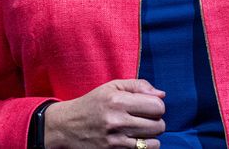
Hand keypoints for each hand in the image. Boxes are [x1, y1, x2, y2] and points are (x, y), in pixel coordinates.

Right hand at [45, 79, 165, 147]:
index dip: (157, 106)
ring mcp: (115, 141)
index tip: (148, 106)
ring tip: (139, 130)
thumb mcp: (112, 87)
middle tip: (143, 119)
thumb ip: (138, 86)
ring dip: (150, 136)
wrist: (66, 126)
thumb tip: (162, 95)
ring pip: (154, 142)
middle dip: (155, 121)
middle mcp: (117, 122)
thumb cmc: (92, 103)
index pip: (157, 107)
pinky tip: (134, 140)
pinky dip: (143, 147)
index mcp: (118, 101)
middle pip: (159, 125)